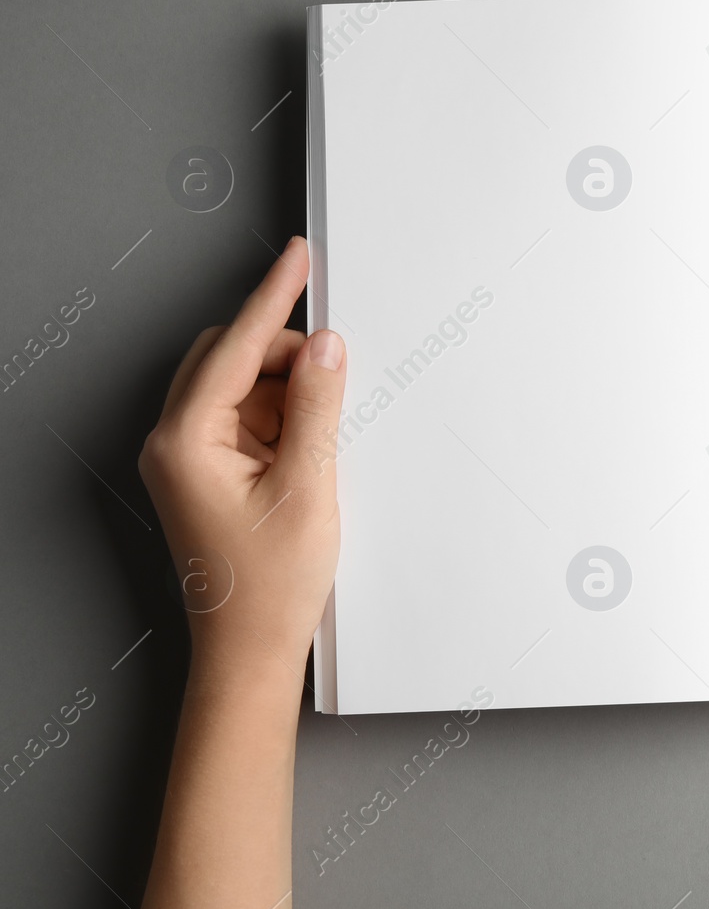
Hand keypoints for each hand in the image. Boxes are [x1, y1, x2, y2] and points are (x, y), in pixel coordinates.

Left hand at [138, 236, 346, 673]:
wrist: (249, 650)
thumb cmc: (268, 586)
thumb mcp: (308, 488)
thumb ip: (318, 408)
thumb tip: (325, 346)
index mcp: (185, 440)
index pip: (236, 346)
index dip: (273, 297)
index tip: (297, 258)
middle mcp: (175, 441)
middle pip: (231, 357)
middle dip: (285, 357)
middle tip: (334, 376)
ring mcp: (188, 456)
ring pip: (242, 387)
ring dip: (287, 396)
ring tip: (317, 448)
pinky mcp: (208, 470)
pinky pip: (247, 418)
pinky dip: (282, 421)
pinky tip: (307, 454)